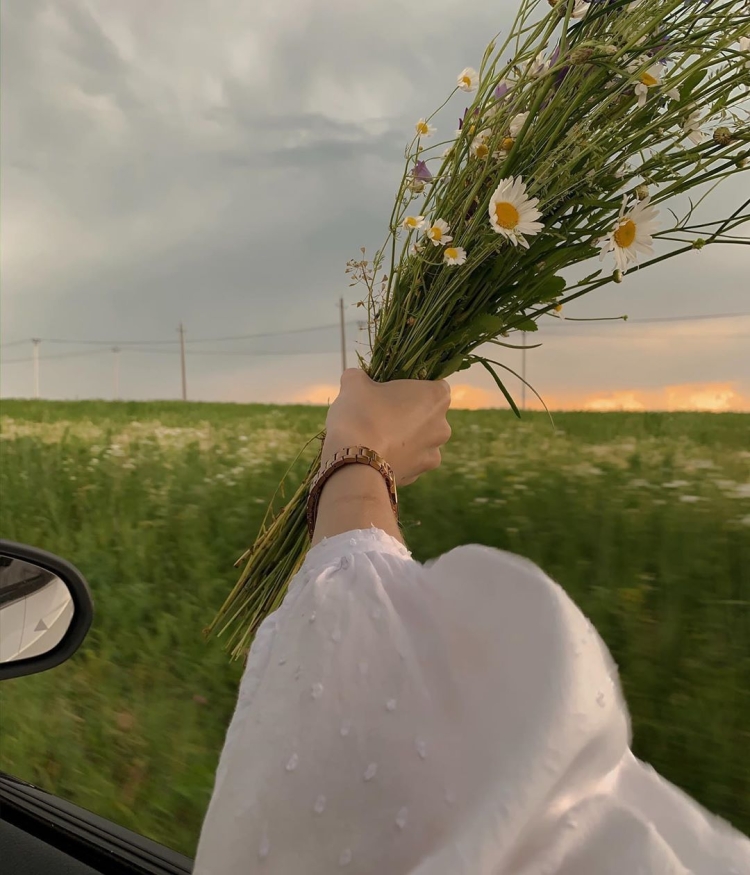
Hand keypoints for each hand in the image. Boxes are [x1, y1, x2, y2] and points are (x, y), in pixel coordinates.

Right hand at [321, 368, 451, 486]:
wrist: (354, 462)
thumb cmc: (360, 414)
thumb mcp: (355, 384)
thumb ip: (360, 376)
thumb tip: (356, 377)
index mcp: (436, 397)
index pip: (433, 384)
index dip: (413, 385)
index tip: (393, 389)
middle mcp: (442, 426)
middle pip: (428, 414)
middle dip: (409, 413)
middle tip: (381, 412)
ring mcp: (433, 454)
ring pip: (419, 439)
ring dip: (404, 437)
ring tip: (376, 436)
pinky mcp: (418, 475)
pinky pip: (409, 460)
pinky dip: (396, 457)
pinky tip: (376, 454)